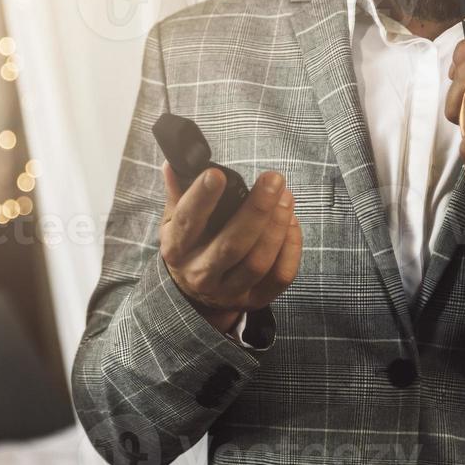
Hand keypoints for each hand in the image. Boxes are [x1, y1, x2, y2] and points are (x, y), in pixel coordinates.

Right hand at [159, 164, 301, 332]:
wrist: (195, 295)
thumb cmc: (188, 247)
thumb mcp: (174, 222)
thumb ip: (177, 193)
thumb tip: (173, 164)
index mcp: (176, 249)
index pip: (187, 223)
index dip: (201, 198)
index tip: (217, 174)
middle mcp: (200, 274)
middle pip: (232, 245)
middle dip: (257, 210)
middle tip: (273, 180)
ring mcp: (228, 291)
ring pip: (258, 262)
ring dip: (277, 226)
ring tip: (286, 197)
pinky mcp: (254, 301)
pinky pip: (280, 276)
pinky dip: (291, 248)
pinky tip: (291, 223)